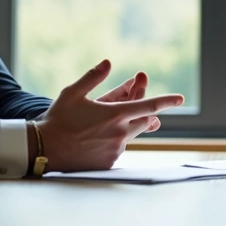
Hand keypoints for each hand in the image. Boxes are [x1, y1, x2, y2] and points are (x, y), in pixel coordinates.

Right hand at [36, 60, 183, 171]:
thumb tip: (108, 62)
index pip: (149, 106)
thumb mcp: (73, 92)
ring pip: (131, 134)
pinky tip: (93, 139)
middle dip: (142, 111)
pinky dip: (113, 141)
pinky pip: (119, 149)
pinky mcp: (109, 163)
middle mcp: (119, 133)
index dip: (167, 101)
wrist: (44, 149)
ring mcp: (115, 150)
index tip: (180, 98)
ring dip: (124, 126)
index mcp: (114, 114)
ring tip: (99, 124)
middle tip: (128, 104)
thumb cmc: (58, 119)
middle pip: (144, 120)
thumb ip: (94, 77)